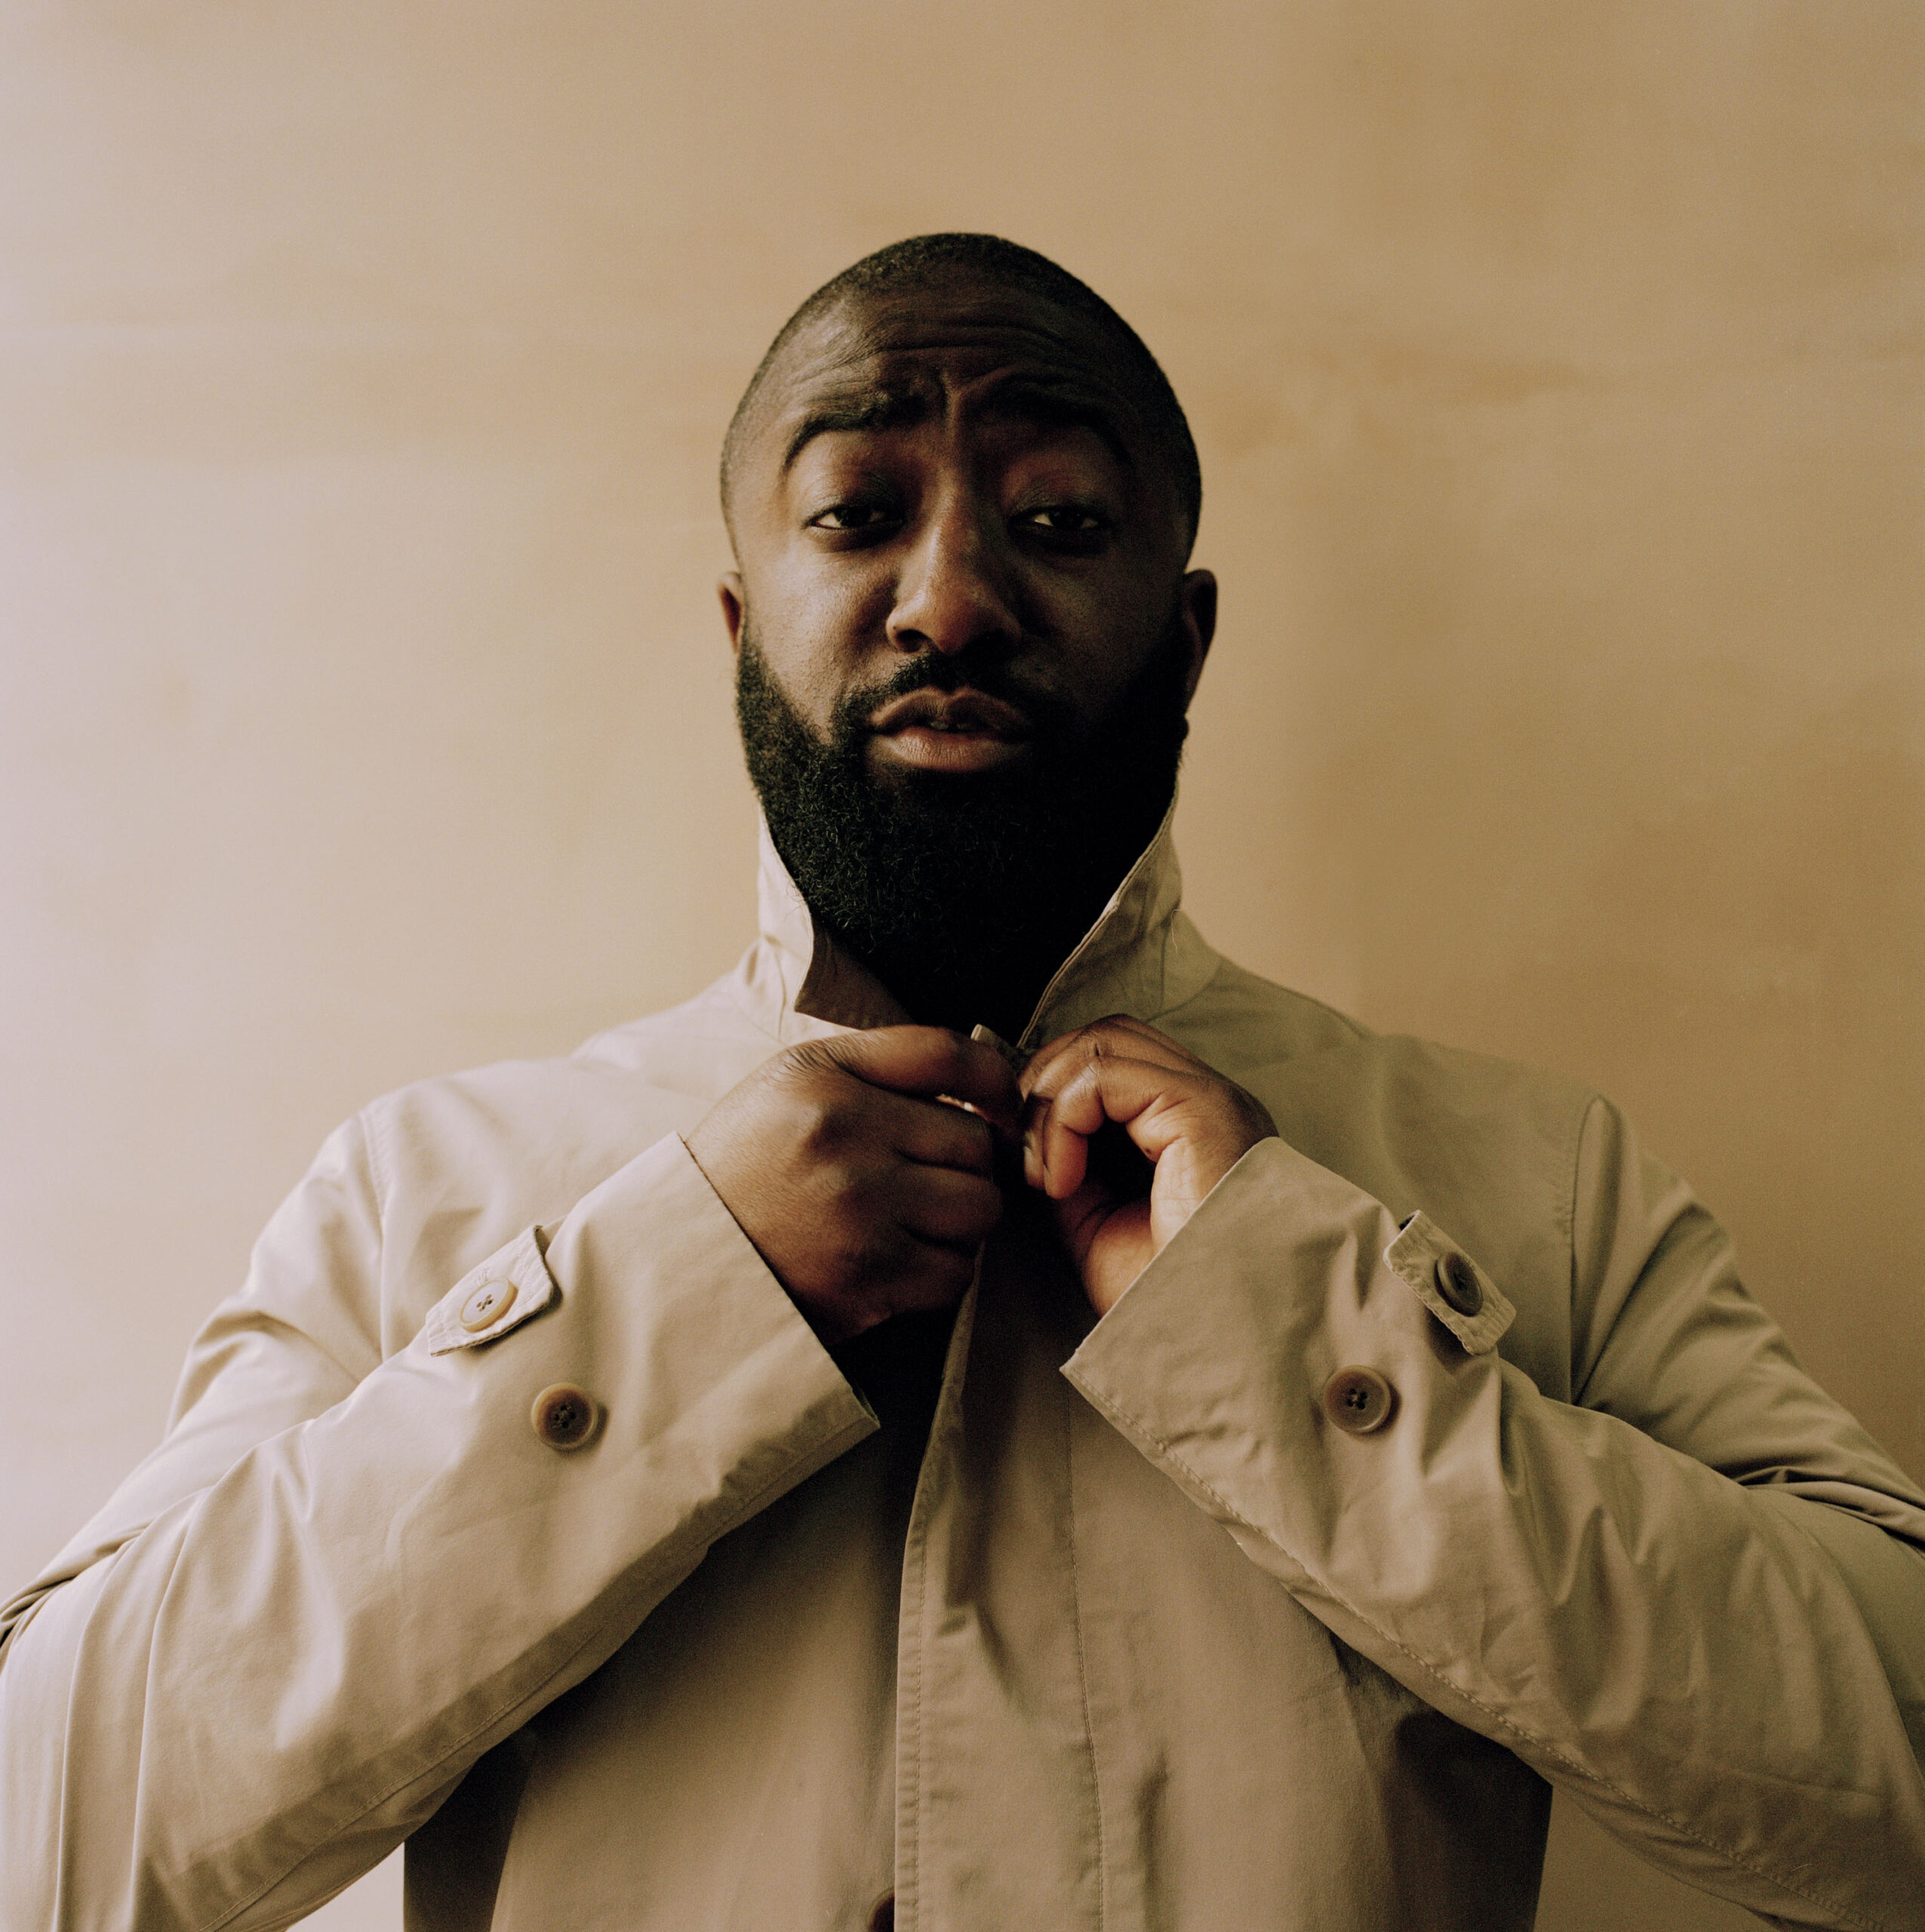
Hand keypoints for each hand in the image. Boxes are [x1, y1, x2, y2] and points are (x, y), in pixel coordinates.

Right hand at [686, 1026, 1021, 1345]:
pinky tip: (905, 1260)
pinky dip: (942, 1271)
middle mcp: (845, 1136)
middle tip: (928, 1179)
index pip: (948, 1055)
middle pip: (975, 1143)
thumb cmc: (748, 1163)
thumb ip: (879, 1065)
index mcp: (825, 1078)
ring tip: (917, 1220)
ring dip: (961, 1220)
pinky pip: (957, 1272)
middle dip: (965, 1164)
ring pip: (979, 1209)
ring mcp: (860, 1210)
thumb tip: (983, 1079)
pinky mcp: (868, 1278)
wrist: (681, 1257)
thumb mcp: (792, 1082)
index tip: (1001, 1105)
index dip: (994, 1081)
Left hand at [1021, 1016, 1275, 1316]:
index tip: (1018, 1159)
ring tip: (1044, 1177)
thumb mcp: (1096, 1225)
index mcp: (1190, 1125)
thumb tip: (1017, 1133)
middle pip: (1105, 1035)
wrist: (1221, 1344)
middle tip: (1022, 1160)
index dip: (1051, 1092)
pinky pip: (1103, 1074)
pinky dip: (1062, 1122)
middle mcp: (1206, 1100)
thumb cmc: (1170, 1301)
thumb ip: (1066, 1168)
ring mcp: (1209, 1098)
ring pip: (1101, 1041)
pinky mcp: (1201, 1108)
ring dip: (1049, 1104)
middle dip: (1044, 1085)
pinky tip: (1063, 1183)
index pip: (1110, 1060)